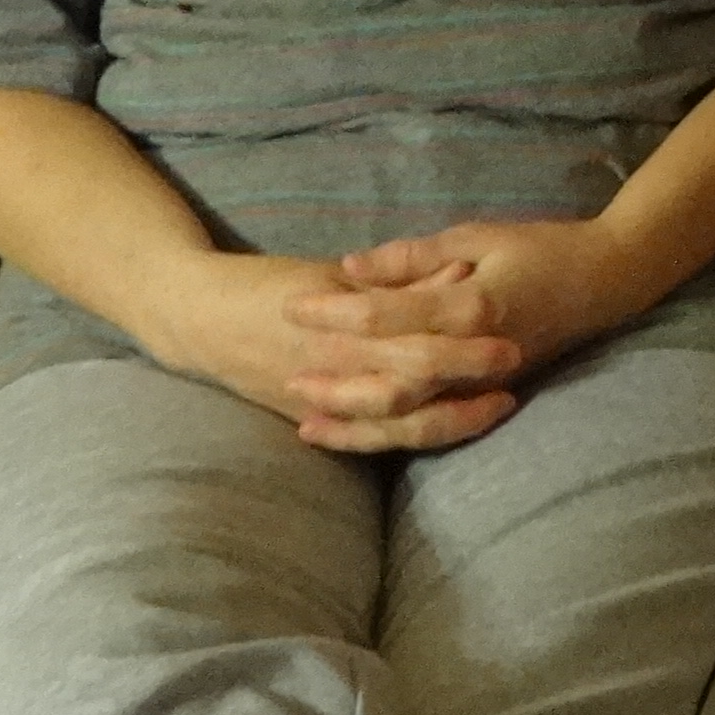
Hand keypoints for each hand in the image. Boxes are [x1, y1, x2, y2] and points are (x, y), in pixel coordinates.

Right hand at [144, 247, 525, 454]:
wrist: (199, 319)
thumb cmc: (271, 285)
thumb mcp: (336, 274)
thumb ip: (397, 281)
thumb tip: (461, 276)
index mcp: (342, 329)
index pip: (415, 345)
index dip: (465, 349)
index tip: (511, 342)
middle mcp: (335, 373)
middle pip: (412, 390)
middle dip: (466, 388)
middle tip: (515, 380)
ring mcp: (322, 404)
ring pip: (395, 425)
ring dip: (448, 421)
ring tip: (495, 409)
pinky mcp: (310, 421)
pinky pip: (367, 440)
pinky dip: (406, 438)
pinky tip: (446, 431)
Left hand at [289, 215, 663, 441]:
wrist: (605, 282)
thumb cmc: (540, 248)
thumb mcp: (475, 235)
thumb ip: (411, 258)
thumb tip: (349, 269)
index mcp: (469, 306)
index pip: (387, 316)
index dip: (334, 313)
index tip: (291, 306)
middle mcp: (473, 354)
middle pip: (391, 384)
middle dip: (336, 383)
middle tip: (287, 377)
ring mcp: (482, 382)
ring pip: (410, 419)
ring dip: (356, 424)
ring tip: (307, 423)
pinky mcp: (487, 395)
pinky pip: (431, 426)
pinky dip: (389, 435)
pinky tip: (355, 434)